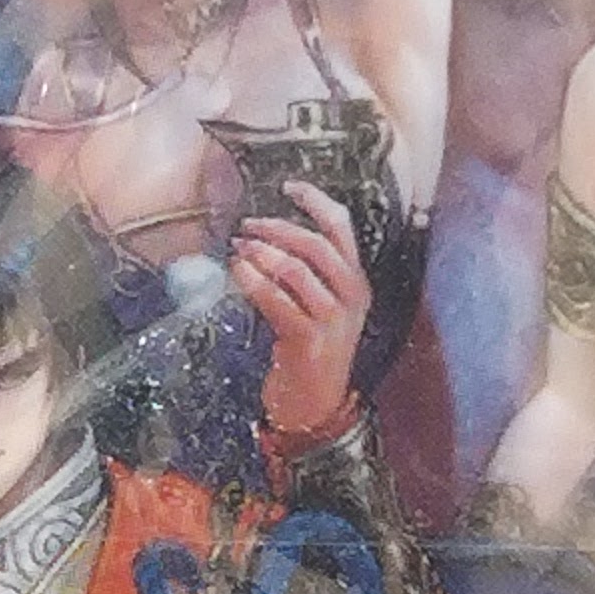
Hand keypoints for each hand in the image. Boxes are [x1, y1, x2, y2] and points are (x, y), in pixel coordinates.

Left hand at [237, 179, 372, 438]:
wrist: (314, 407)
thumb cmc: (310, 353)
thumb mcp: (318, 308)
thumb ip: (305, 275)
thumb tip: (266, 237)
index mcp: (356, 284)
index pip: (342, 228)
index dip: (315, 202)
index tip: (288, 186)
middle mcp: (350, 298)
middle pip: (317, 244)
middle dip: (278, 228)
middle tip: (249, 224)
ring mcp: (332, 320)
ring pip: (297, 270)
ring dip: (263, 253)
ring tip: (240, 248)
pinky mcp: (308, 340)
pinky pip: (277, 300)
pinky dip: (253, 281)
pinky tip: (238, 271)